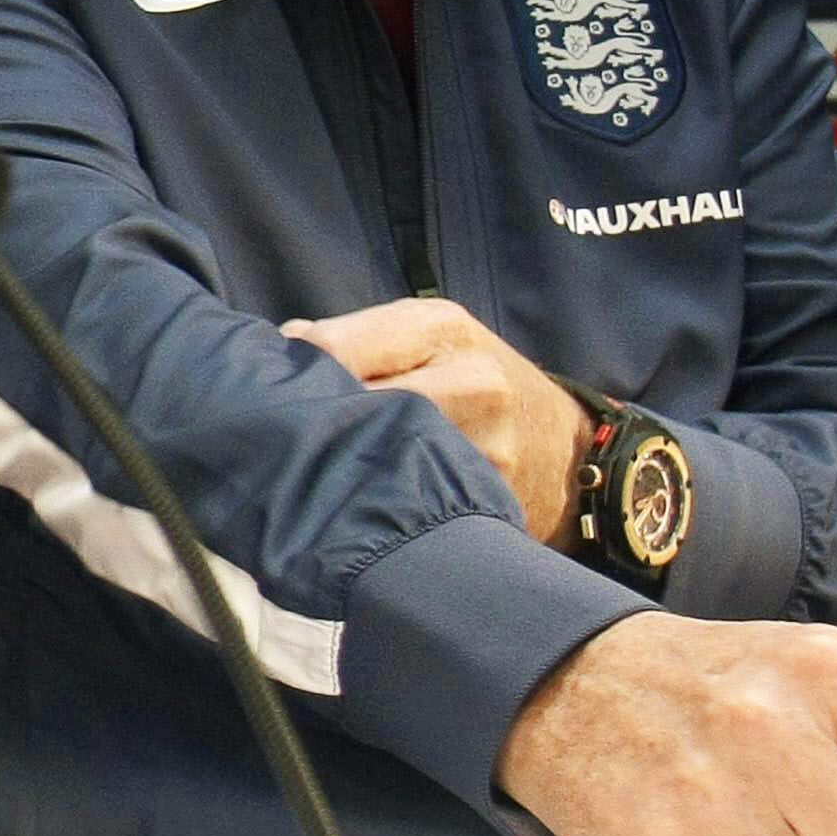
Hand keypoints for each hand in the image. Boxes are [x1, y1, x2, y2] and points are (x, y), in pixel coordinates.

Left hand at [286, 297, 590, 545]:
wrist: (566, 452)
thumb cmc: (474, 382)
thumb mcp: (427, 336)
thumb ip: (355, 337)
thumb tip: (274, 351)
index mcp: (441, 328)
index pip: (331, 348)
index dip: (291, 374)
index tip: (270, 389)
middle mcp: (469, 383)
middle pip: (348, 408)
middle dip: (306, 425)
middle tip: (278, 438)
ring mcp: (481, 449)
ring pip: (368, 464)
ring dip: (332, 469)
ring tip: (316, 470)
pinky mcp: (484, 505)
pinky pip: (400, 507)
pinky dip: (367, 504)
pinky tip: (357, 501)